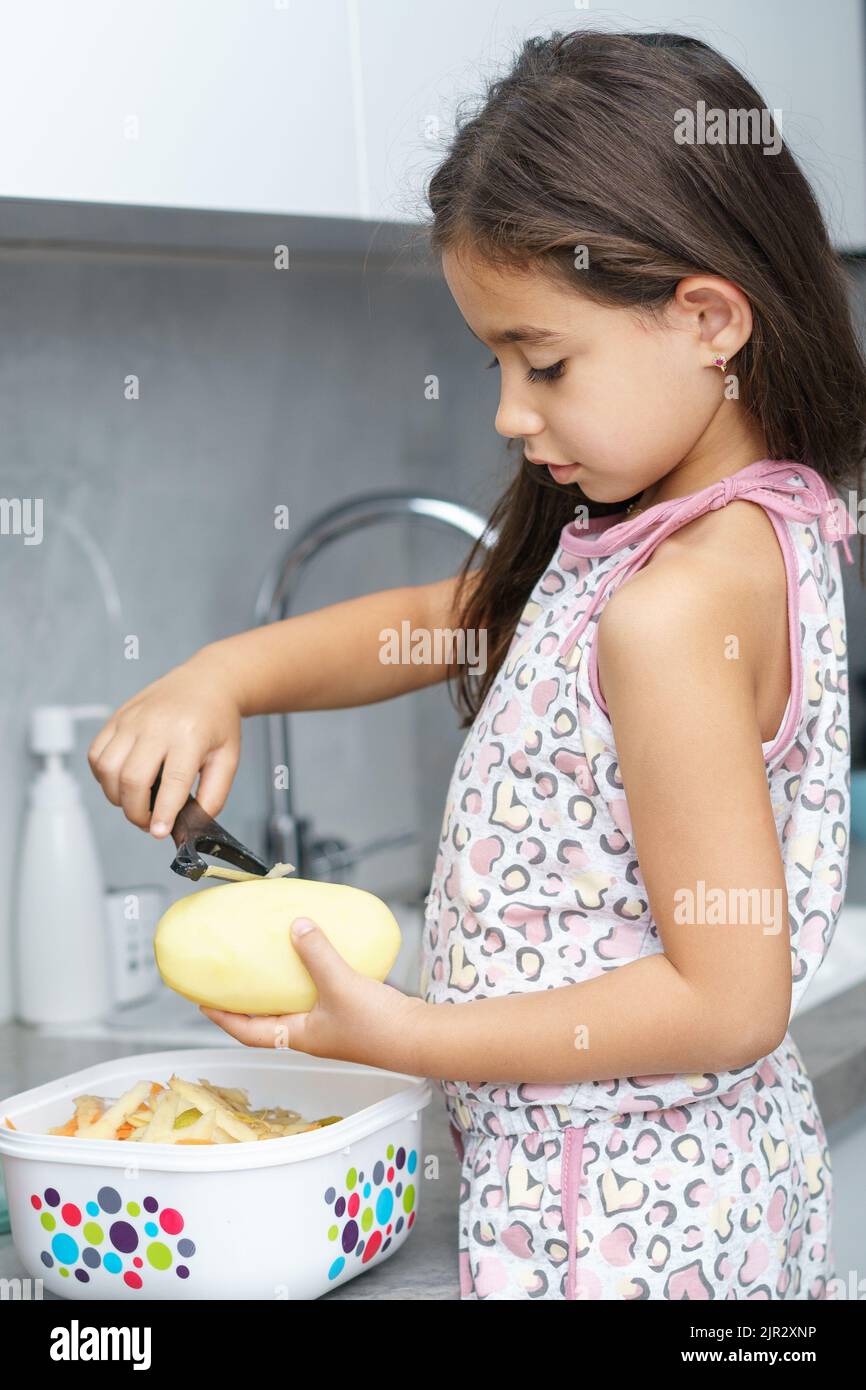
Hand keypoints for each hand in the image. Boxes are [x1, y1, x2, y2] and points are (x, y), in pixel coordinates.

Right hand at [87, 647, 241, 834]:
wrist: (206, 682)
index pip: (171, 782)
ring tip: (138, 802)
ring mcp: (132, 719)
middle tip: (150, 822)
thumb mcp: (228, 759)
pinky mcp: (116, 718)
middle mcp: (156, 725)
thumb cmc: (217, 722)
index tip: (159, 832)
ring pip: (108, 769)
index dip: (162, 813)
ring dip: (117, 797)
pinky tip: (123, 781)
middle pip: (132, 779)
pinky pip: (96, 755)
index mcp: (190, 735)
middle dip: (136, 812)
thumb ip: (213, 796)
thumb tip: (191, 825)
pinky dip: (103, 777)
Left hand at [199, 918, 429, 1074]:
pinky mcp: (350, 1009)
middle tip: (230, 974)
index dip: (222, 1017)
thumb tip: (295, 925)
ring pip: (293, 1002)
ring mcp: (330, 1022)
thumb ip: (316, 953)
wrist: (419, 1037)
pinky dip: (311, 973)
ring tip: (267, 958)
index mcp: (298, 1036)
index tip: (200, 1001)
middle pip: (266, 1017)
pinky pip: (319, 989)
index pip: (248, 1031)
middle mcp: (310, 1032)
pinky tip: (315, 952)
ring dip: (278, 984)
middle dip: (246, 999)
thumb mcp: (339, 984)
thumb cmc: (377, 1025)